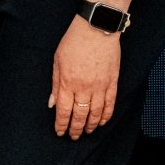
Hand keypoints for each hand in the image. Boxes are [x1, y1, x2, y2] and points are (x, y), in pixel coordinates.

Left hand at [49, 15, 120, 137]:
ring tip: (87, 131)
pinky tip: (102, 122)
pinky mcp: (112, 81)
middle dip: (75, 129)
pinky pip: (110, 104)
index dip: (61, 125)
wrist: (96, 27)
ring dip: (91, 125)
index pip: (64, 111)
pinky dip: (106, 115)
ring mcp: (100, 86)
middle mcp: (84, 88)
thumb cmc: (74, 41)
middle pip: (80, 115)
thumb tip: (52, 104)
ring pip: (96, 113)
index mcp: (68, 82)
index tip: (60, 132)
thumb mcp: (58, 61)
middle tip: (73, 136)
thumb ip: (56, 84)